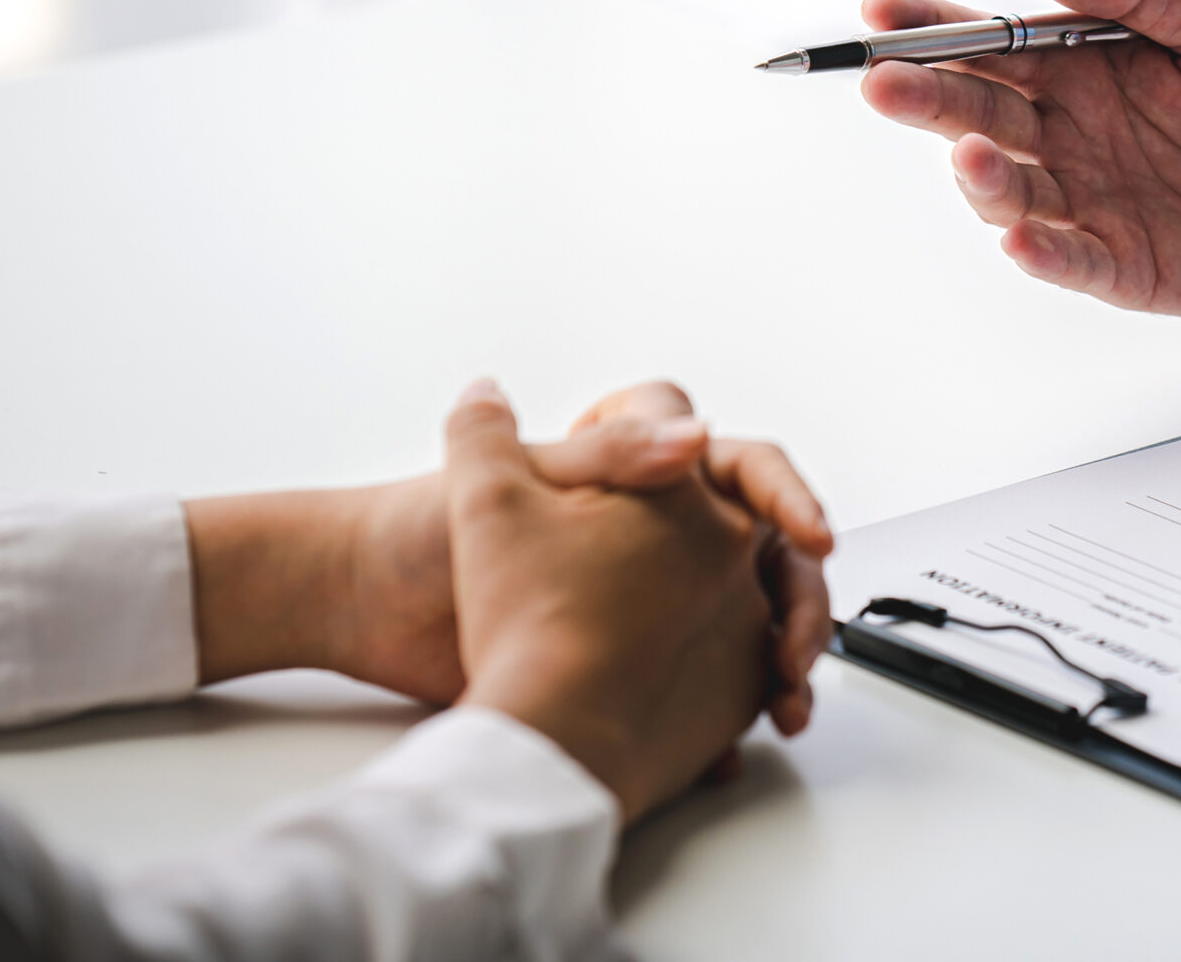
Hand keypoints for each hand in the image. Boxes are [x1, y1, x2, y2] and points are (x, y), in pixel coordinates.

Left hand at [186, 382, 832, 734]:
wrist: (373, 606)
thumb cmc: (430, 531)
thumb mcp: (524, 481)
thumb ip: (614, 450)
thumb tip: (698, 435)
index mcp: (641, 477)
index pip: (747, 468)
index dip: (788, 496)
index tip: (808, 535)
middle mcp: (658, 533)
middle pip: (770, 554)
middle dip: (801, 599)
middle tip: (796, 646)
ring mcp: (651, 599)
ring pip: (754, 621)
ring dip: (781, 659)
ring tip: (781, 702)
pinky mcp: (629, 662)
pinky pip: (710, 685)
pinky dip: (734, 713)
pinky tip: (733, 745)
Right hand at [858, 0, 1180, 315]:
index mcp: (1074, 66)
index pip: (986, 42)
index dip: (928, 29)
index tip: (880, 15)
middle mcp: (1062, 133)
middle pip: (976, 112)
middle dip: (925, 97)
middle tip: (883, 84)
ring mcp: (1082, 199)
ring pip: (1008, 189)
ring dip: (980, 174)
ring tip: (976, 155)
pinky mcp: (1114, 262)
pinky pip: (1065, 257)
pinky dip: (1039, 251)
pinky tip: (1022, 238)